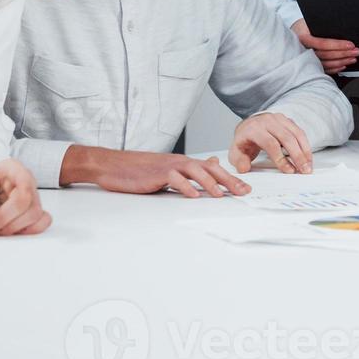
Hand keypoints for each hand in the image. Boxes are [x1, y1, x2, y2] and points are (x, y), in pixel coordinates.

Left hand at [0, 159, 50, 237]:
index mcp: (14, 170)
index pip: (24, 191)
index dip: (6, 213)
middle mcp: (27, 182)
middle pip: (31, 208)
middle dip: (7, 225)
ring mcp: (32, 197)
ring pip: (36, 218)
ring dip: (14, 230)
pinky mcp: (33, 211)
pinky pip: (41, 223)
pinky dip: (25, 232)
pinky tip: (7, 231)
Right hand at [60, 145, 250, 197]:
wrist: (112, 165)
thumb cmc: (139, 170)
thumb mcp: (168, 168)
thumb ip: (190, 169)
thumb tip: (212, 164)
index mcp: (184, 162)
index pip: (213, 169)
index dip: (230, 178)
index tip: (245, 189)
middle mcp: (180, 162)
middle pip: (210, 168)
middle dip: (228, 180)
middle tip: (243, 192)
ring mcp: (168, 166)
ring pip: (195, 171)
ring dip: (210, 183)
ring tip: (222, 195)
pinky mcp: (156, 174)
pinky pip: (174, 179)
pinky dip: (185, 187)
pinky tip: (194, 196)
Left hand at [230, 112, 313, 173]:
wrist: (250, 125)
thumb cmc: (245, 140)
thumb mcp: (236, 152)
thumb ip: (239, 161)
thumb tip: (244, 168)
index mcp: (254, 128)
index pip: (270, 143)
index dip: (281, 158)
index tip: (289, 171)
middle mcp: (268, 121)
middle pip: (287, 138)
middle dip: (298, 155)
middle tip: (304, 170)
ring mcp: (280, 119)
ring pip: (296, 134)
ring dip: (305, 151)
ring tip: (309, 166)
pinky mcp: (288, 121)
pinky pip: (300, 133)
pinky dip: (306, 146)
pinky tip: (308, 157)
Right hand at [292, 18, 357, 74]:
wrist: (291, 34)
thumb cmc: (303, 27)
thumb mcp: (310, 22)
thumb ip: (322, 26)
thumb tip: (340, 29)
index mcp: (302, 38)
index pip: (322, 43)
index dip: (338, 44)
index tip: (350, 44)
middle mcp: (303, 50)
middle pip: (326, 55)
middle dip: (343, 54)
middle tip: (356, 51)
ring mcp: (306, 60)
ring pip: (326, 64)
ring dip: (341, 62)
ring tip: (352, 58)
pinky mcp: (310, 65)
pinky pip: (324, 70)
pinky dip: (335, 69)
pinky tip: (343, 66)